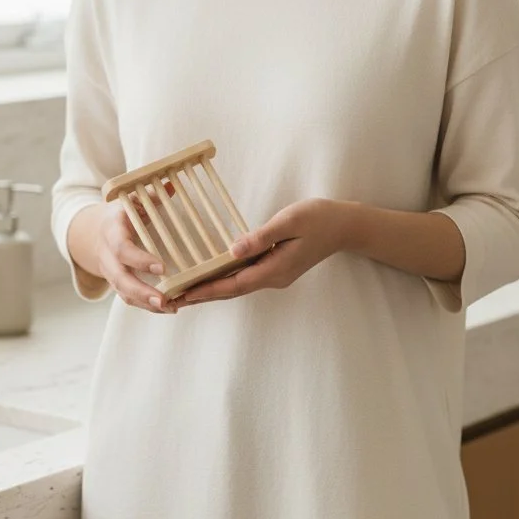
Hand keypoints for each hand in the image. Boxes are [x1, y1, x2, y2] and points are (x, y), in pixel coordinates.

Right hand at [97, 182, 179, 313]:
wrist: (94, 232)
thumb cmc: (120, 215)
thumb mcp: (131, 201)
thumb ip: (151, 195)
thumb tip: (173, 186)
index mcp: (112, 232)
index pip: (122, 249)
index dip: (139, 259)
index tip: (161, 267)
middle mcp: (108, 256)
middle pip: (120, 278)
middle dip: (141, 291)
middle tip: (163, 300)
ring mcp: (111, 272)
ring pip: (123, 292)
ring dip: (145, 303)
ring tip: (170, 308)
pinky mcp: (117, 284)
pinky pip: (129, 298)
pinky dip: (146, 305)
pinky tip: (167, 308)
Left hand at [175, 198, 341, 305]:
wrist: (345, 226)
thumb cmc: (319, 219)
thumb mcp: (290, 222)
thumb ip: (261, 237)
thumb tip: (232, 251)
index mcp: (275, 269)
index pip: (233, 284)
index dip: (206, 290)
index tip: (182, 295)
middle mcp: (273, 277)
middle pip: (231, 290)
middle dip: (202, 295)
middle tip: (173, 300)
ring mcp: (276, 275)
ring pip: (237, 286)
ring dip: (211, 290)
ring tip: (185, 292)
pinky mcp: (277, 268)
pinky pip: (245, 278)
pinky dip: (225, 280)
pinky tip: (212, 277)